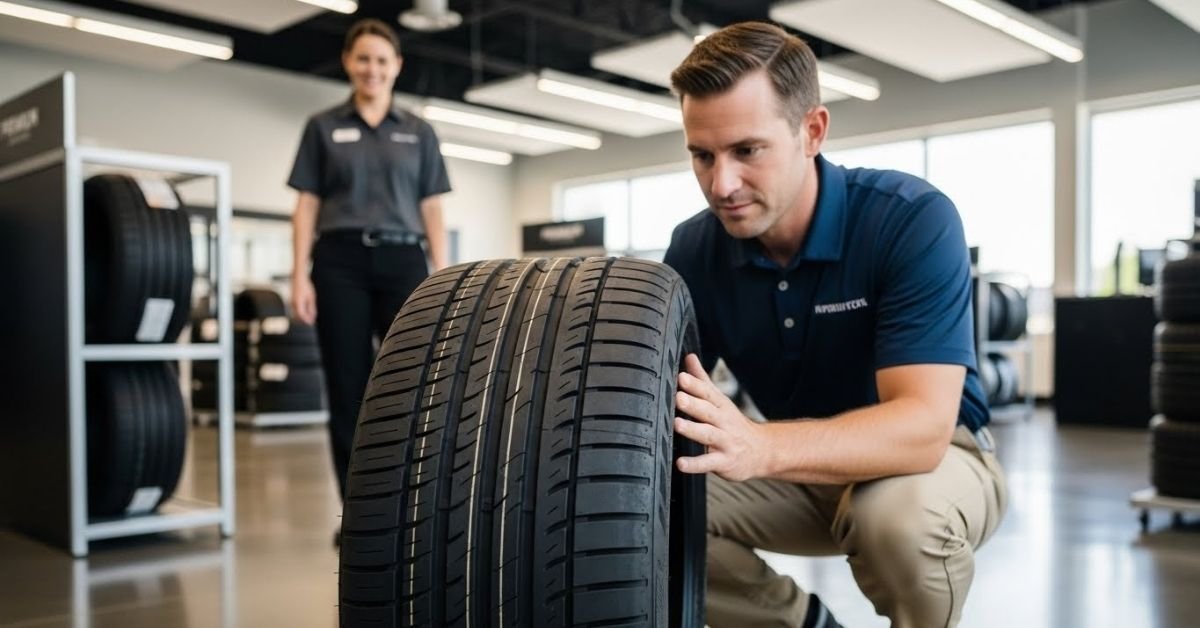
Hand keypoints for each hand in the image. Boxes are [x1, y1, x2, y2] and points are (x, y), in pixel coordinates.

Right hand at [292, 277, 316, 324]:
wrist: (298, 279)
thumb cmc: (306, 287)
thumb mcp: (311, 298)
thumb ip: (312, 308)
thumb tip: (312, 316)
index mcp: (298, 302)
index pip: (301, 315)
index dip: (306, 320)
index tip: (311, 323)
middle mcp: (293, 304)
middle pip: (298, 316)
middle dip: (304, 320)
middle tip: (311, 322)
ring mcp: (291, 302)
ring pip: (296, 314)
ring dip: (302, 317)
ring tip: (310, 317)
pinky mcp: (292, 301)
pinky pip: (295, 310)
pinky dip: (301, 313)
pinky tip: (307, 311)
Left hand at [673, 354, 768, 481]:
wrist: (763, 452)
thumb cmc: (734, 425)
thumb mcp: (720, 401)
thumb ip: (702, 380)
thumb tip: (689, 357)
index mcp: (721, 406)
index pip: (708, 393)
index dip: (695, 385)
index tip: (681, 377)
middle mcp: (724, 422)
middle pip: (708, 411)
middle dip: (693, 404)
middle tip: (678, 398)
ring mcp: (725, 442)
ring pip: (708, 435)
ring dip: (693, 430)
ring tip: (677, 425)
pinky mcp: (724, 462)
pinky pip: (708, 463)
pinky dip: (695, 464)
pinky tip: (681, 464)